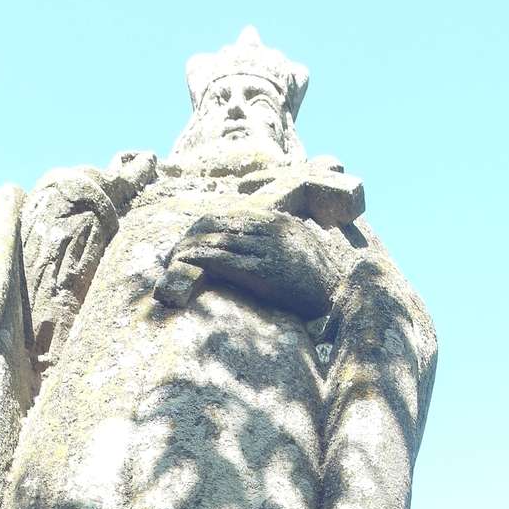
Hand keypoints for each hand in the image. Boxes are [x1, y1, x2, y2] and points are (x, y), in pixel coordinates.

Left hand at [160, 211, 338, 319]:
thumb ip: (276, 238)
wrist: (338, 292)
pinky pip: (224, 261)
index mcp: (275, 221)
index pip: (229, 217)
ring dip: (190, 250)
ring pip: (217, 241)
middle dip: (190, 238)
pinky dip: (201, 260)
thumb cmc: (317, 276)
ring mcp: (265, 250)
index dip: (203, 227)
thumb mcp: (298, 246)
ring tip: (170, 259)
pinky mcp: (263, 272)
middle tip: (170, 253)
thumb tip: (252, 242)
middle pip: (218, 226)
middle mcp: (268, 230)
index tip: (186, 240)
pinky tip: (185, 263)